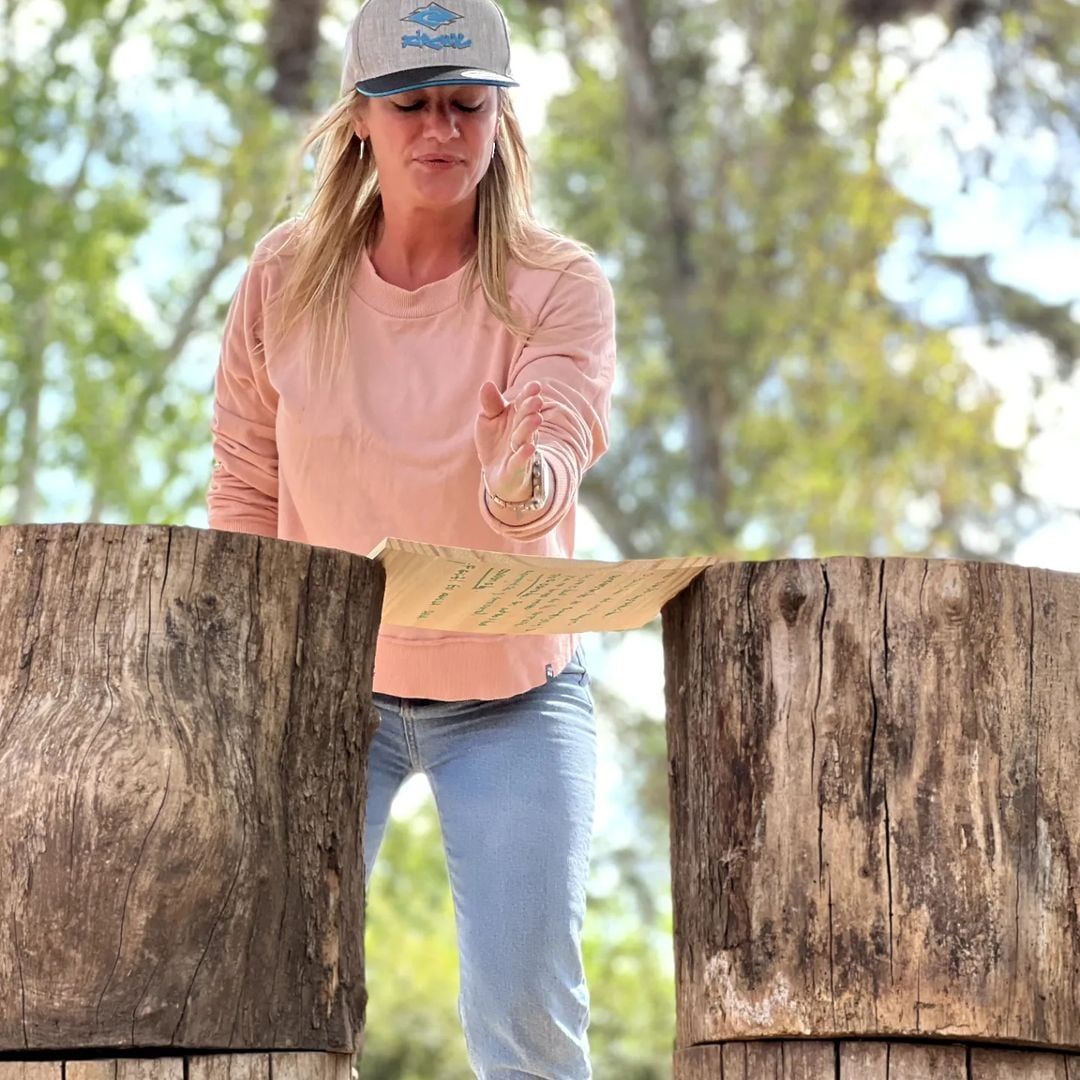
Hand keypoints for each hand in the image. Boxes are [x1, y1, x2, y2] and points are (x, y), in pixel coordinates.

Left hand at [474, 379, 543, 502]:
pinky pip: (520, 460)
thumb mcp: (489, 419)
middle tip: (536, 400)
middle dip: (531, 409)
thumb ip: (490, 404)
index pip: (524, 402)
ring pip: (526, 437)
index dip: (529, 394)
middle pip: (527, 418)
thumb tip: (487, 384)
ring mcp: (520, 448)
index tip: (535, 386)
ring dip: (529, 428)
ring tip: (535, 419)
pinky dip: (524, 455)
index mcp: (517, 415)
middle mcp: (522, 430)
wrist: (498, 473)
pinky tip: (528, 448)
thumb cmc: (496, 441)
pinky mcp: (516, 466)